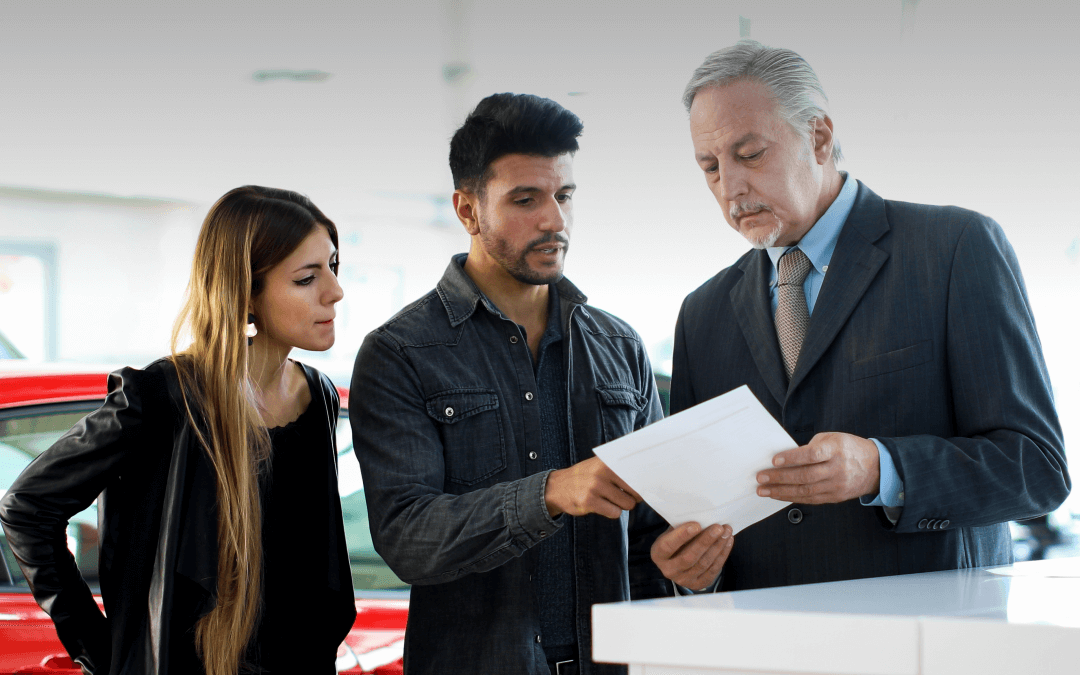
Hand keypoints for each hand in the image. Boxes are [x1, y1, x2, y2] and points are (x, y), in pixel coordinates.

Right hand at [545, 456, 641, 518]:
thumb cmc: (584, 477)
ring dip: (620, 505)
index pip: (636, 473)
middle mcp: (601, 472)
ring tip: (608, 500)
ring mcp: (595, 487)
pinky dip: (611, 512)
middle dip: (631, 497)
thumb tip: (646, 480)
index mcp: (607, 462)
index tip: (645, 487)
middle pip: (635, 492)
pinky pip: (614, 513)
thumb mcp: (600, 465)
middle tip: (620, 495)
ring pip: (626, 504)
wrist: (557, 487)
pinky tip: (601, 506)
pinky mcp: (589, 502)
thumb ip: (619, 469)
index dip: (642, 484)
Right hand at [651, 522, 731, 590]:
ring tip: (726, 532)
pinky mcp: (698, 584)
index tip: (697, 525)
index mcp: (658, 554)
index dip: (682, 536)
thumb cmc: (676, 540)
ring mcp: (683, 579)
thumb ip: (682, 528)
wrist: (678, 560)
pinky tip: (728, 542)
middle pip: (689, 557)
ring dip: (717, 547)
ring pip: (703, 564)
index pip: (668, 546)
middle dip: (705, 541)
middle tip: (718, 528)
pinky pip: (712, 570)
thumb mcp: (672, 533)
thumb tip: (702, 517)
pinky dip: (722, 555)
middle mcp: (669, 570)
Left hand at [756, 431, 879, 503]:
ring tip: (764, 490)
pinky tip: (779, 495)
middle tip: (761, 478)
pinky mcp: (835, 497)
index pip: (811, 455)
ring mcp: (837, 486)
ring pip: (805, 491)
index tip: (774, 460)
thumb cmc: (848, 448)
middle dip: (780, 478)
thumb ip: (811, 447)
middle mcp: (837, 469)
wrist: (876, 468)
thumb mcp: (832, 438)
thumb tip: (786, 457)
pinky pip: (810, 499)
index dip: (792, 458)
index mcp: (836, 450)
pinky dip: (792, 498)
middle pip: (805, 476)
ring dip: (781, 491)